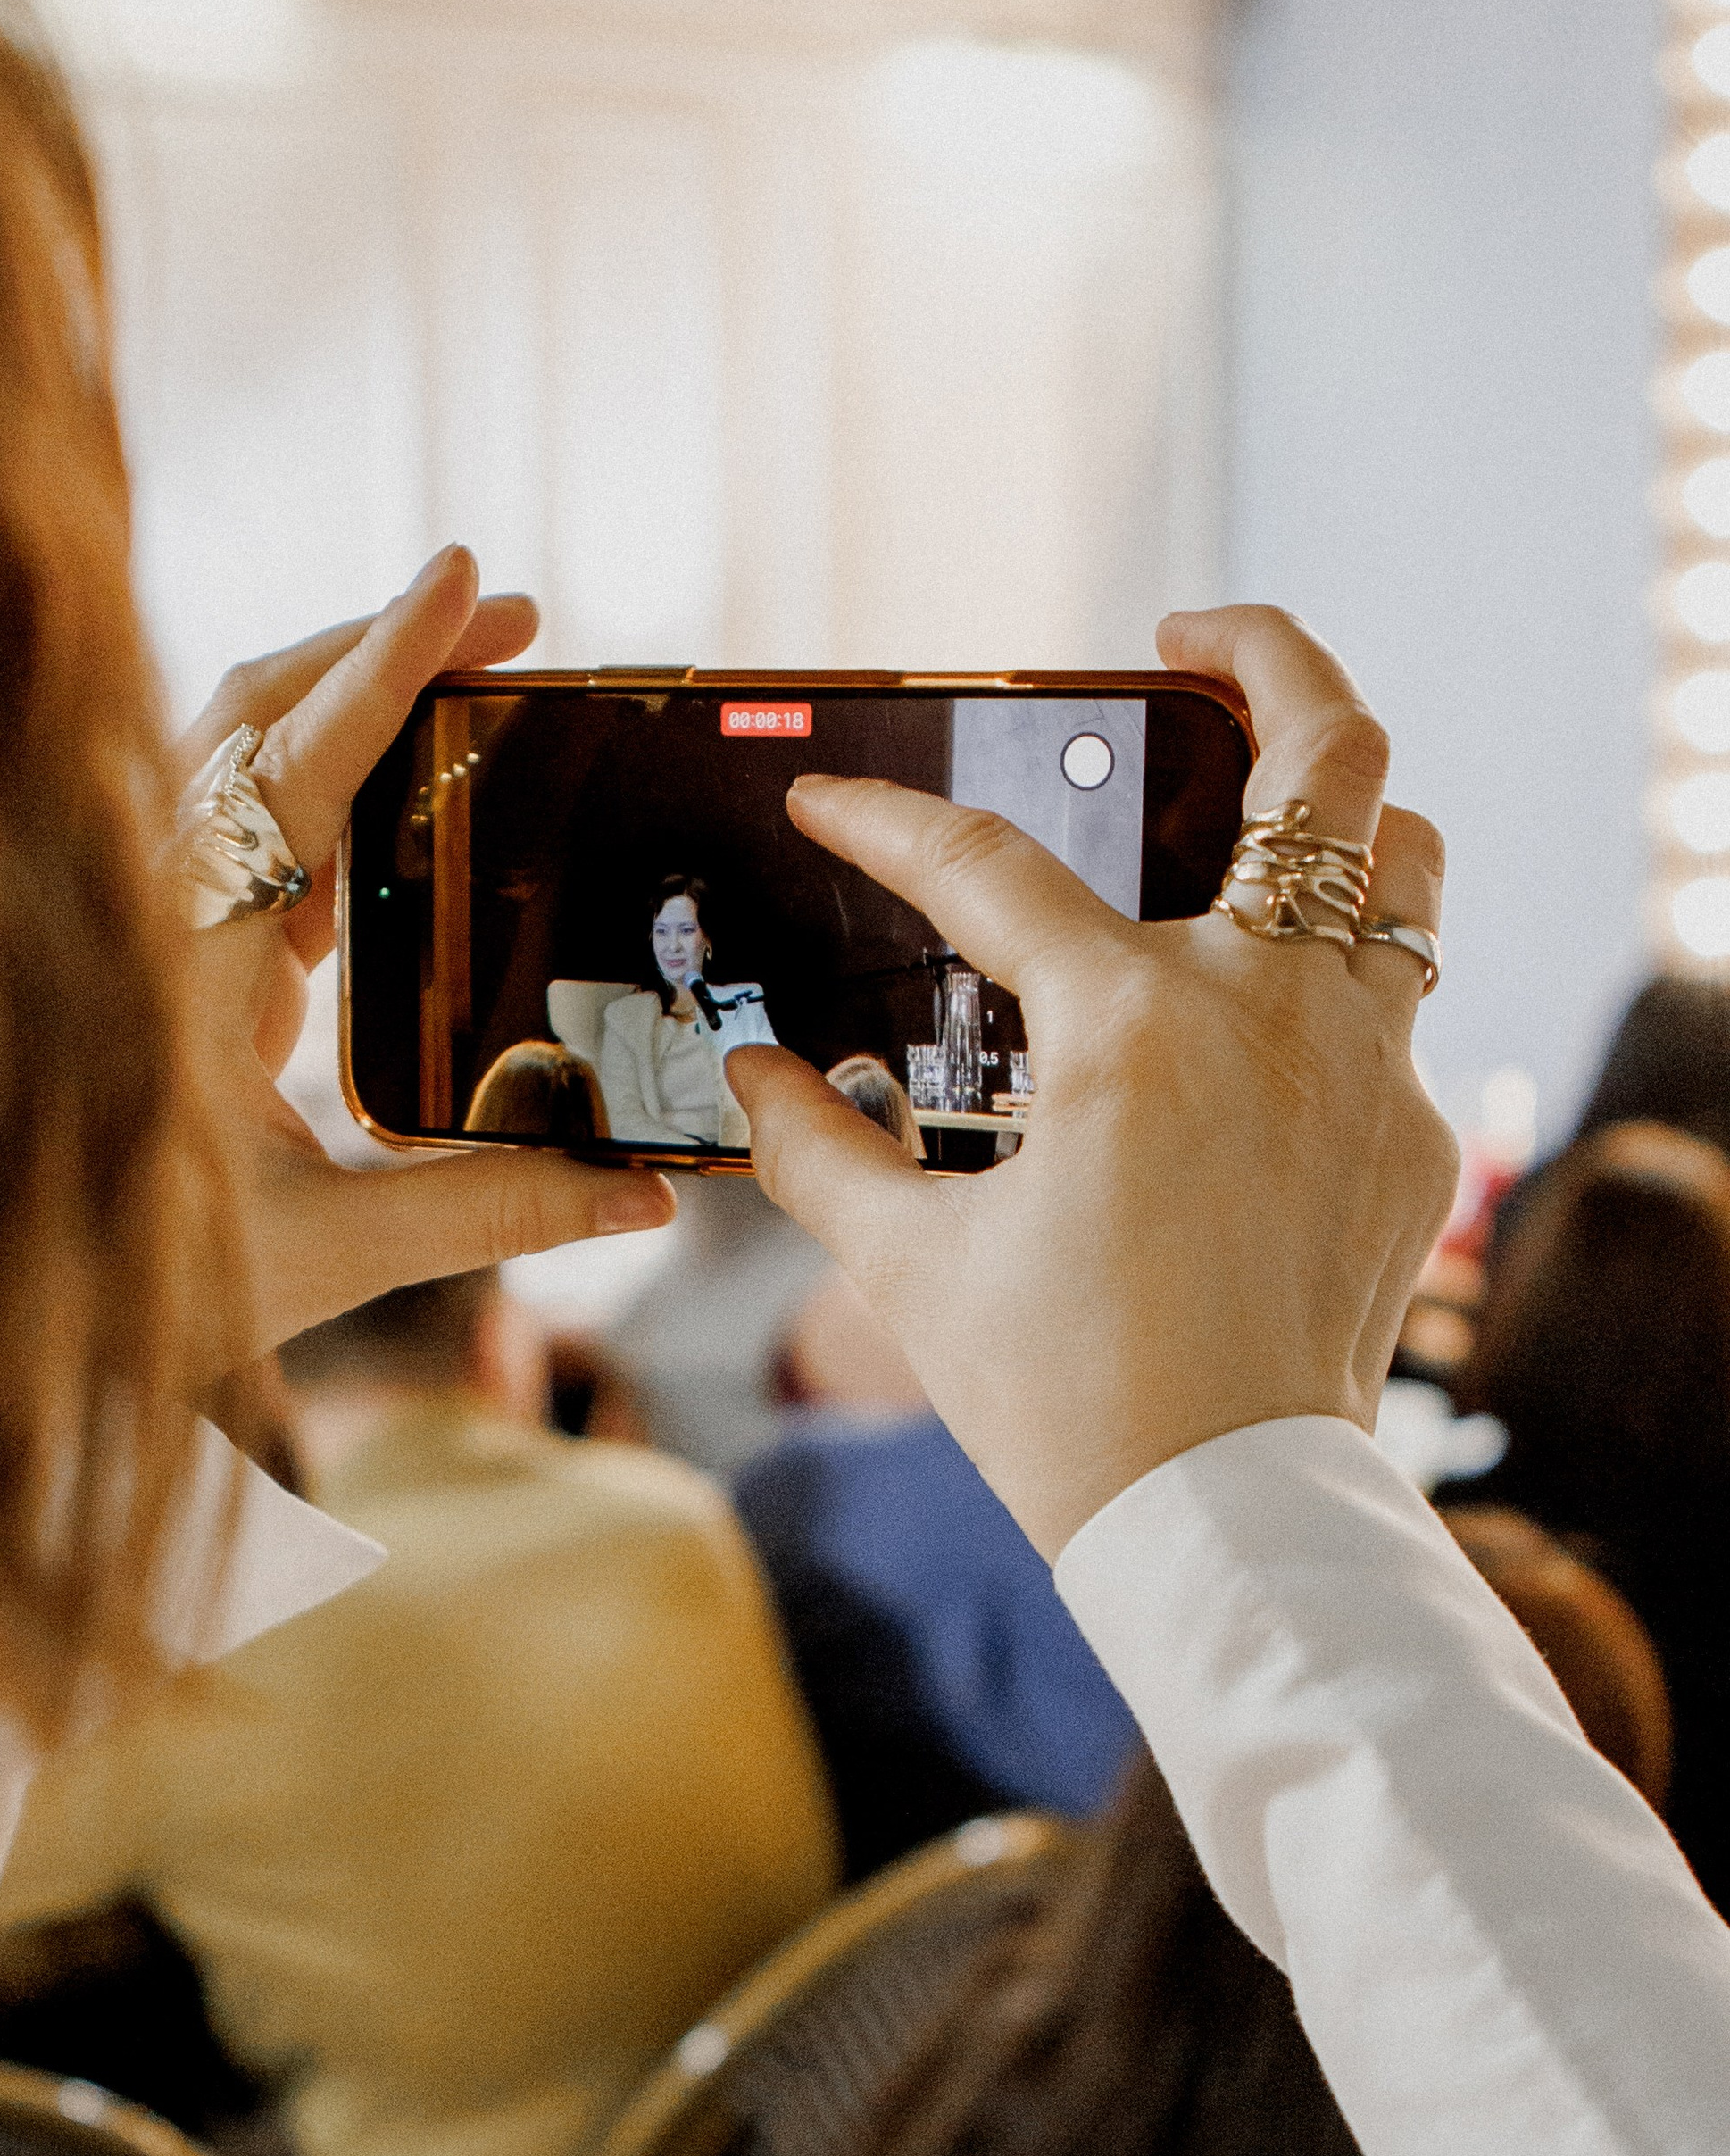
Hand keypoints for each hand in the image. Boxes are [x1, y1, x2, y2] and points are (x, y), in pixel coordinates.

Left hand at [176, 547, 670, 1364]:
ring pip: (246, 754)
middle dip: (381, 646)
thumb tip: (643, 1191)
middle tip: (514, 617)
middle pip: (254, 715)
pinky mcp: (176, 952)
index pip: (290, 776)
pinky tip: (414, 808)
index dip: (382, 668)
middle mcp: (159, 918)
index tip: (464, 580)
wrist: (18, 1317)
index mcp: (184, 969)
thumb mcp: (332, 1254)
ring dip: (357, 701)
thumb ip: (490, 1210)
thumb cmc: (148, 1288)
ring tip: (484, 680)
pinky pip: (255, 825)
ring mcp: (159, 923)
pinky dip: (337, 782)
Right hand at [725, 608, 1457, 1559]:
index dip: (882, 825)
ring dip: (1338, 802)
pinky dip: (1331, 967)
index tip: (824, 807)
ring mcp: (1361, 1063)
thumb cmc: (1063, 1398)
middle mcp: (1271, 1009)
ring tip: (1255, 800)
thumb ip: (815, 1148)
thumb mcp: (908, 1265)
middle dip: (1260, 653)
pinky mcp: (1405, 1131)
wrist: (1219, 1516)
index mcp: (1131, 1027)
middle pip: (1322, 752)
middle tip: (1183, 639)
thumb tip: (750, 1075)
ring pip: (1402, 855)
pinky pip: (1390, 997)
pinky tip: (1256, 1007)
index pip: (986, 869)